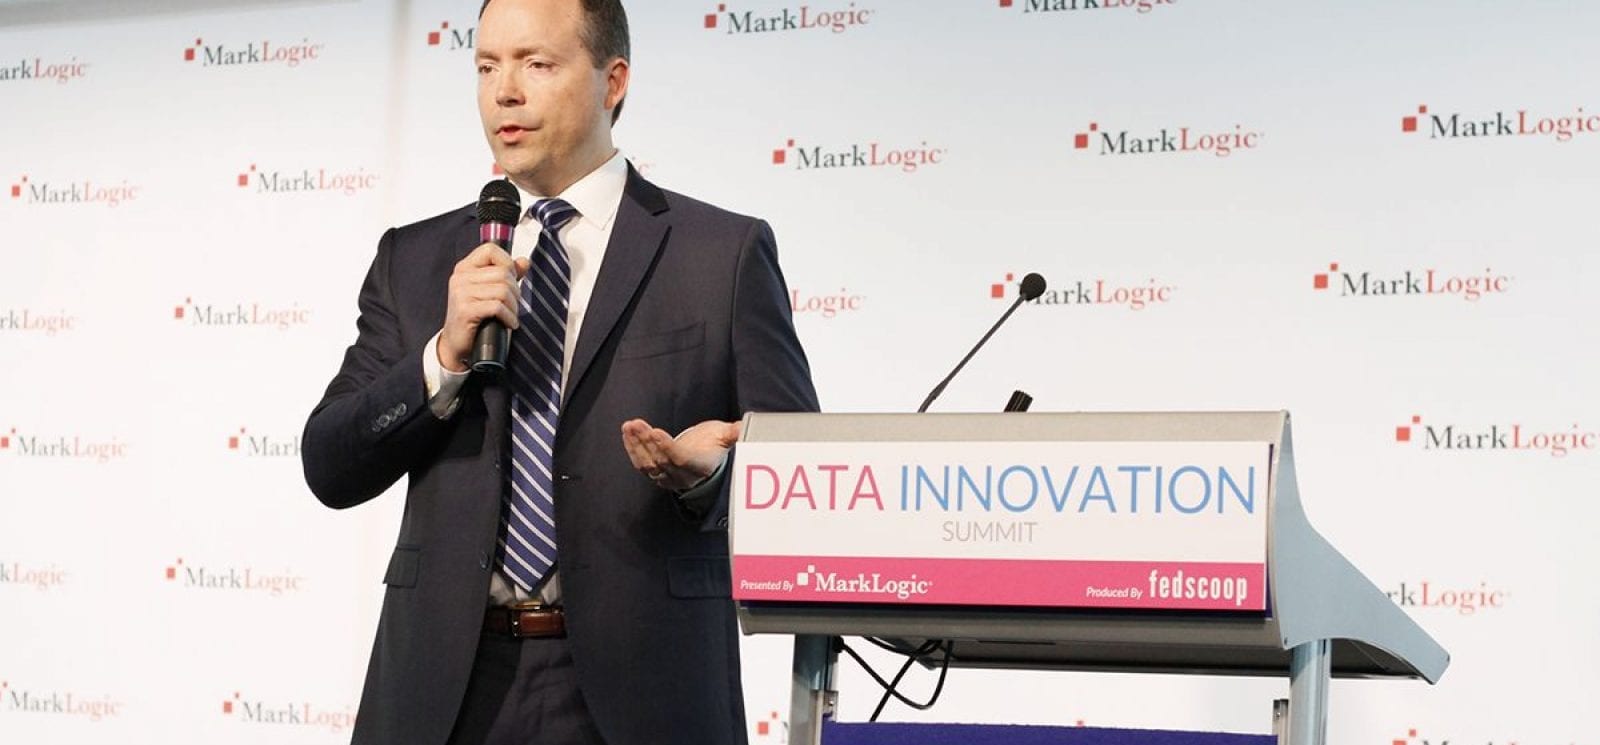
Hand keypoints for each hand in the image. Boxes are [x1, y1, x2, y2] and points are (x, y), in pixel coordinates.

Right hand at [437, 243, 530, 372]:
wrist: (457, 344)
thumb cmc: (476, 317)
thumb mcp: (490, 292)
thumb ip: (507, 274)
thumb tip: (524, 261)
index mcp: (465, 268)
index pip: (490, 250)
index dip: (507, 262)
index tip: (511, 279)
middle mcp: (460, 277)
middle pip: (503, 273)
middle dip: (515, 291)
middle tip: (513, 305)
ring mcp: (461, 293)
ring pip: (503, 290)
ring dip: (514, 306)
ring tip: (510, 315)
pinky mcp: (465, 310)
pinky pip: (498, 307)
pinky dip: (509, 317)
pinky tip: (509, 324)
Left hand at [621, 418, 741, 491]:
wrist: (705, 459)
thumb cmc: (715, 444)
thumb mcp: (726, 436)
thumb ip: (734, 433)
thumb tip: (744, 427)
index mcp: (700, 466)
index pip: (681, 459)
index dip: (667, 447)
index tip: (655, 432)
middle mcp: (682, 476)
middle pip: (661, 460)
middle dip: (647, 441)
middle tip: (638, 424)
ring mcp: (667, 477)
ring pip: (648, 464)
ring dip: (636, 444)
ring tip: (630, 426)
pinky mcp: (656, 474)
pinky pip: (641, 464)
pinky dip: (632, 448)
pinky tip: (627, 432)